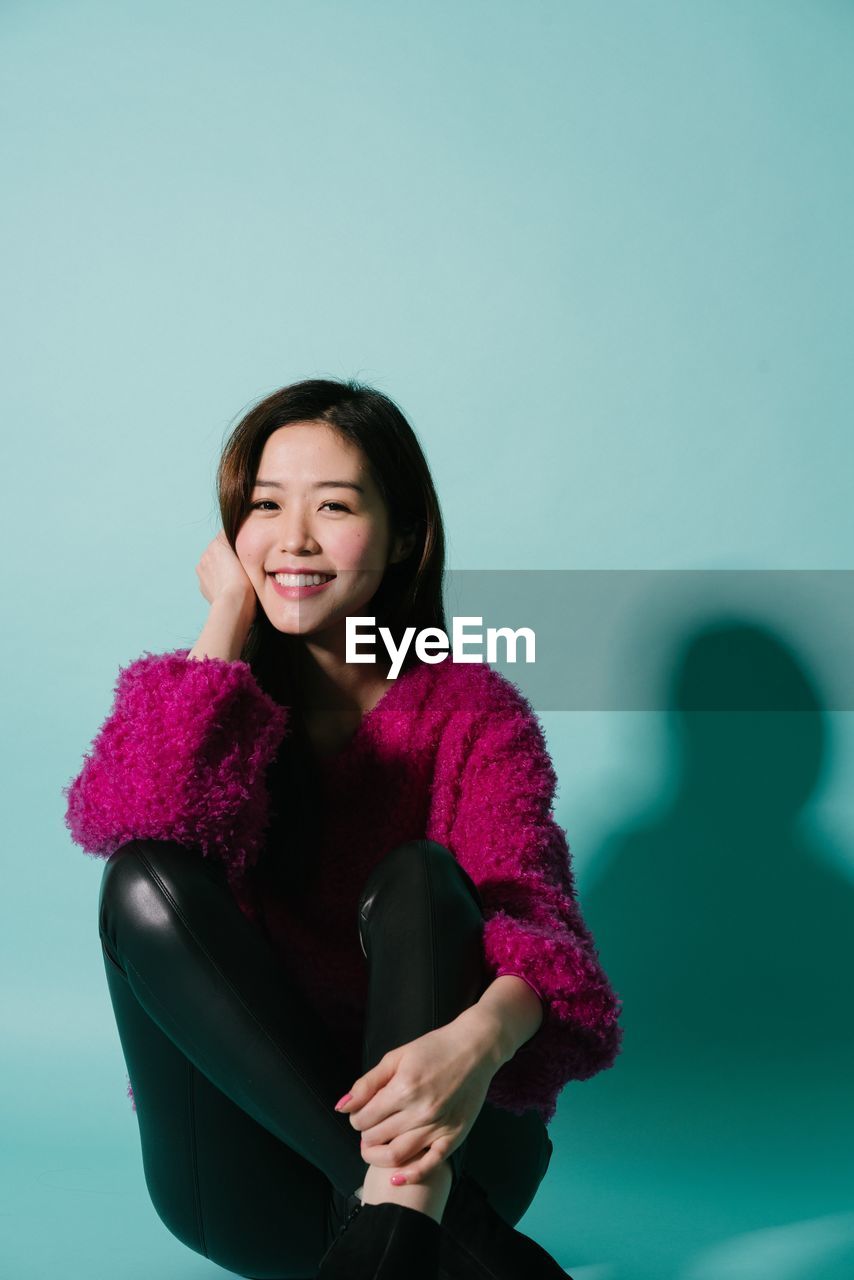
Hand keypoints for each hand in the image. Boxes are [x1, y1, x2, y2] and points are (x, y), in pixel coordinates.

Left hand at [195, 530, 255, 618]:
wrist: (233, 603)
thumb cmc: (245, 580)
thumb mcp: (248, 555)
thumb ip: (240, 543)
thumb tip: (239, 537)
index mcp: (217, 543)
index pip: (227, 537)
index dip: (238, 545)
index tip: (246, 554)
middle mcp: (206, 554)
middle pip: (219, 552)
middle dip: (228, 558)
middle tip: (242, 569)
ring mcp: (201, 571)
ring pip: (214, 565)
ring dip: (222, 570)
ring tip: (235, 580)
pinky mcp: (201, 586)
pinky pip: (211, 580)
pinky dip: (218, 582)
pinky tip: (228, 589)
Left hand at [336, 1017, 496, 1183]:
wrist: (475, 1049)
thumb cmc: (434, 1048)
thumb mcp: (396, 1056)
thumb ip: (368, 1083)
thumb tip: (342, 1107)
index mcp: (403, 1089)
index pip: (364, 1119)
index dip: (357, 1118)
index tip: (361, 1113)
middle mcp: (420, 1112)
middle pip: (376, 1138)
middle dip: (366, 1134)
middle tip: (369, 1126)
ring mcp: (438, 1127)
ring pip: (396, 1156)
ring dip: (378, 1155)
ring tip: (376, 1147)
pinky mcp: (454, 1137)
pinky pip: (430, 1164)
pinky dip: (410, 1175)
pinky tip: (396, 1177)